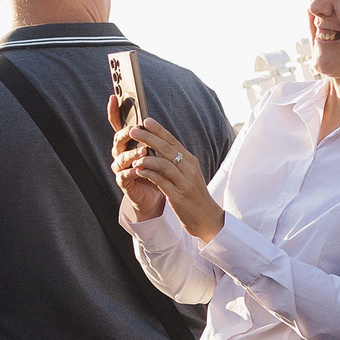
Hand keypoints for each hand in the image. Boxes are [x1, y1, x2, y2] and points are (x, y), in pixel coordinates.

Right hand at [107, 95, 163, 216]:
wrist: (155, 194)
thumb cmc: (155, 168)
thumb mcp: (156, 150)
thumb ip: (151, 137)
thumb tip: (150, 121)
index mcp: (127, 142)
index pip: (118, 123)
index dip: (114, 110)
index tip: (114, 96)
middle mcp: (120, 152)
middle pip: (118, 139)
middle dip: (126, 134)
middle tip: (134, 130)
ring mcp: (119, 167)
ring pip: (122, 157)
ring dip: (133, 154)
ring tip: (143, 151)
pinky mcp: (122, 181)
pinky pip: (125, 174)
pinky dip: (133, 171)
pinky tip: (140, 169)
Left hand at [113, 116, 222, 240]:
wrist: (206, 218)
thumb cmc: (193, 195)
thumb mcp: (187, 175)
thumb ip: (175, 162)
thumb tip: (158, 147)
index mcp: (190, 161)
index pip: (173, 141)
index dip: (158, 130)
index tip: (145, 120)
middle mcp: (189, 169)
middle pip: (167, 149)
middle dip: (148, 138)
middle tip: (133, 131)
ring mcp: (184, 182)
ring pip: (163, 164)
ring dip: (146, 159)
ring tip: (133, 157)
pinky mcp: (178, 196)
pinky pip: (161, 182)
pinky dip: (148, 175)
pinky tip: (138, 171)